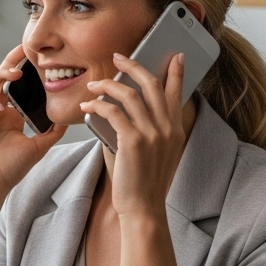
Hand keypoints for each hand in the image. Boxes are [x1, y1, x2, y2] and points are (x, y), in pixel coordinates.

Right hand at [0, 44, 65, 201]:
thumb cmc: (9, 170)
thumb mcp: (38, 147)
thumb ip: (52, 131)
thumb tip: (68, 118)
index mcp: (11, 114)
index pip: (18, 85)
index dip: (26, 70)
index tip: (39, 57)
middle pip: (3, 77)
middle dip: (13, 62)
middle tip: (25, 49)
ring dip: (1, 75)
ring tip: (16, 74)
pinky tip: (0, 103)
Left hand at [81, 52, 186, 219]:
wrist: (144, 209)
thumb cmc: (143, 183)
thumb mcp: (154, 153)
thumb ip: (144, 131)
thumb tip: (118, 111)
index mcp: (175, 130)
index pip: (178, 93)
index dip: (176, 72)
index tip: (175, 56)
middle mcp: (167, 128)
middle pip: (152, 84)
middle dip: (134, 66)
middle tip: (119, 57)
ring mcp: (152, 134)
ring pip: (130, 94)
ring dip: (109, 84)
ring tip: (94, 84)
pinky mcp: (133, 141)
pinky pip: (112, 111)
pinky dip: (97, 105)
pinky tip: (87, 106)